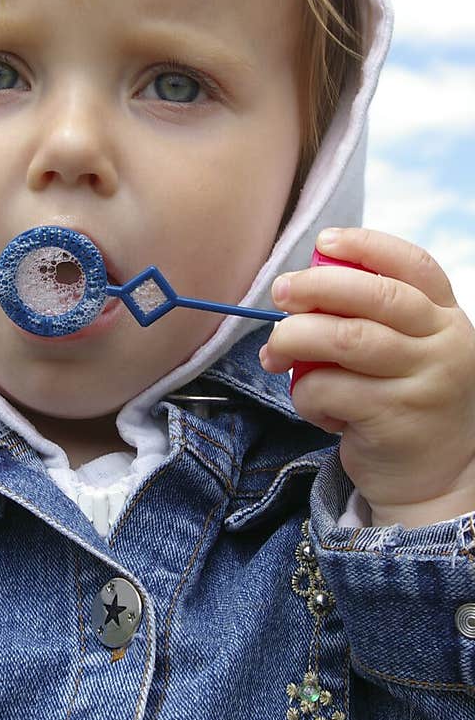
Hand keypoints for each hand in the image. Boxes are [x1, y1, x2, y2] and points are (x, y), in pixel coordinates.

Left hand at [258, 227, 474, 526]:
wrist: (438, 479)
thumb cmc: (404, 399)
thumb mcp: (407, 351)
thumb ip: (372, 316)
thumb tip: (300, 286)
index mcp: (445, 316)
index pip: (413, 265)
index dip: (366, 246)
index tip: (324, 241)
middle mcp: (444, 344)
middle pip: (374, 296)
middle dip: (316, 286)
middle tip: (280, 292)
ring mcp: (424, 383)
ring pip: (343, 339)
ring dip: (293, 339)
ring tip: (274, 354)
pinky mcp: (395, 420)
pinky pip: (328, 389)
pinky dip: (304, 393)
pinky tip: (313, 406)